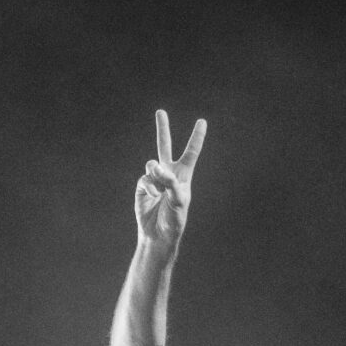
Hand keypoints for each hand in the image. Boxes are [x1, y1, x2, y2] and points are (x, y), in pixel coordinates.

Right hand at [134, 109, 205, 253]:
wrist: (158, 234)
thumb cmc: (174, 218)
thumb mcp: (179, 200)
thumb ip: (170, 181)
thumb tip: (154, 166)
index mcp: (183, 175)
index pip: (191, 152)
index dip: (197, 137)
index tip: (202, 121)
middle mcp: (169, 173)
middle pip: (165, 146)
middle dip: (162, 129)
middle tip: (160, 112)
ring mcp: (154, 179)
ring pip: (152, 164)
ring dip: (156, 172)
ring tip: (160, 184)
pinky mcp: (142, 186)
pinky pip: (145, 179)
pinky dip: (150, 186)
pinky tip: (154, 195)